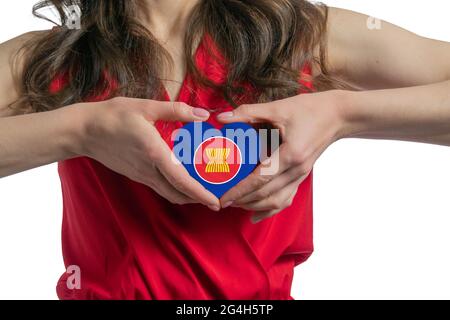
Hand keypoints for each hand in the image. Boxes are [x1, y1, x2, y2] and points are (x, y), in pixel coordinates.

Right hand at [74, 97, 219, 209]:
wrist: (84, 131)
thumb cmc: (113, 116)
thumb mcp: (146, 107)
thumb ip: (176, 110)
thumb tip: (202, 115)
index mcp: (154, 153)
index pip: (181, 181)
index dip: (200, 194)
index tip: (215, 202)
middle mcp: (149, 170)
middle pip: (178, 193)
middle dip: (198, 200)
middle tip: (216, 199)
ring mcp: (141, 175)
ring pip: (168, 193)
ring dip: (187, 196)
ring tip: (203, 192)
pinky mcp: (136, 175)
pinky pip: (160, 188)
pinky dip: (175, 190)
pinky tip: (182, 181)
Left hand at [217, 90, 346, 221]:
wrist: (339, 116)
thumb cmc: (310, 109)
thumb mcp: (278, 108)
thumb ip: (248, 113)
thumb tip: (222, 117)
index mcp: (291, 154)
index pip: (260, 179)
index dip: (240, 191)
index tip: (223, 199)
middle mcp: (297, 170)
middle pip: (266, 194)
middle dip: (243, 201)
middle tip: (221, 202)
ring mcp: (301, 176)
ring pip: (277, 201)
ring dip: (255, 206)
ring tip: (235, 205)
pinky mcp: (302, 176)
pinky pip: (286, 198)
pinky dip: (270, 209)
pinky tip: (256, 215)